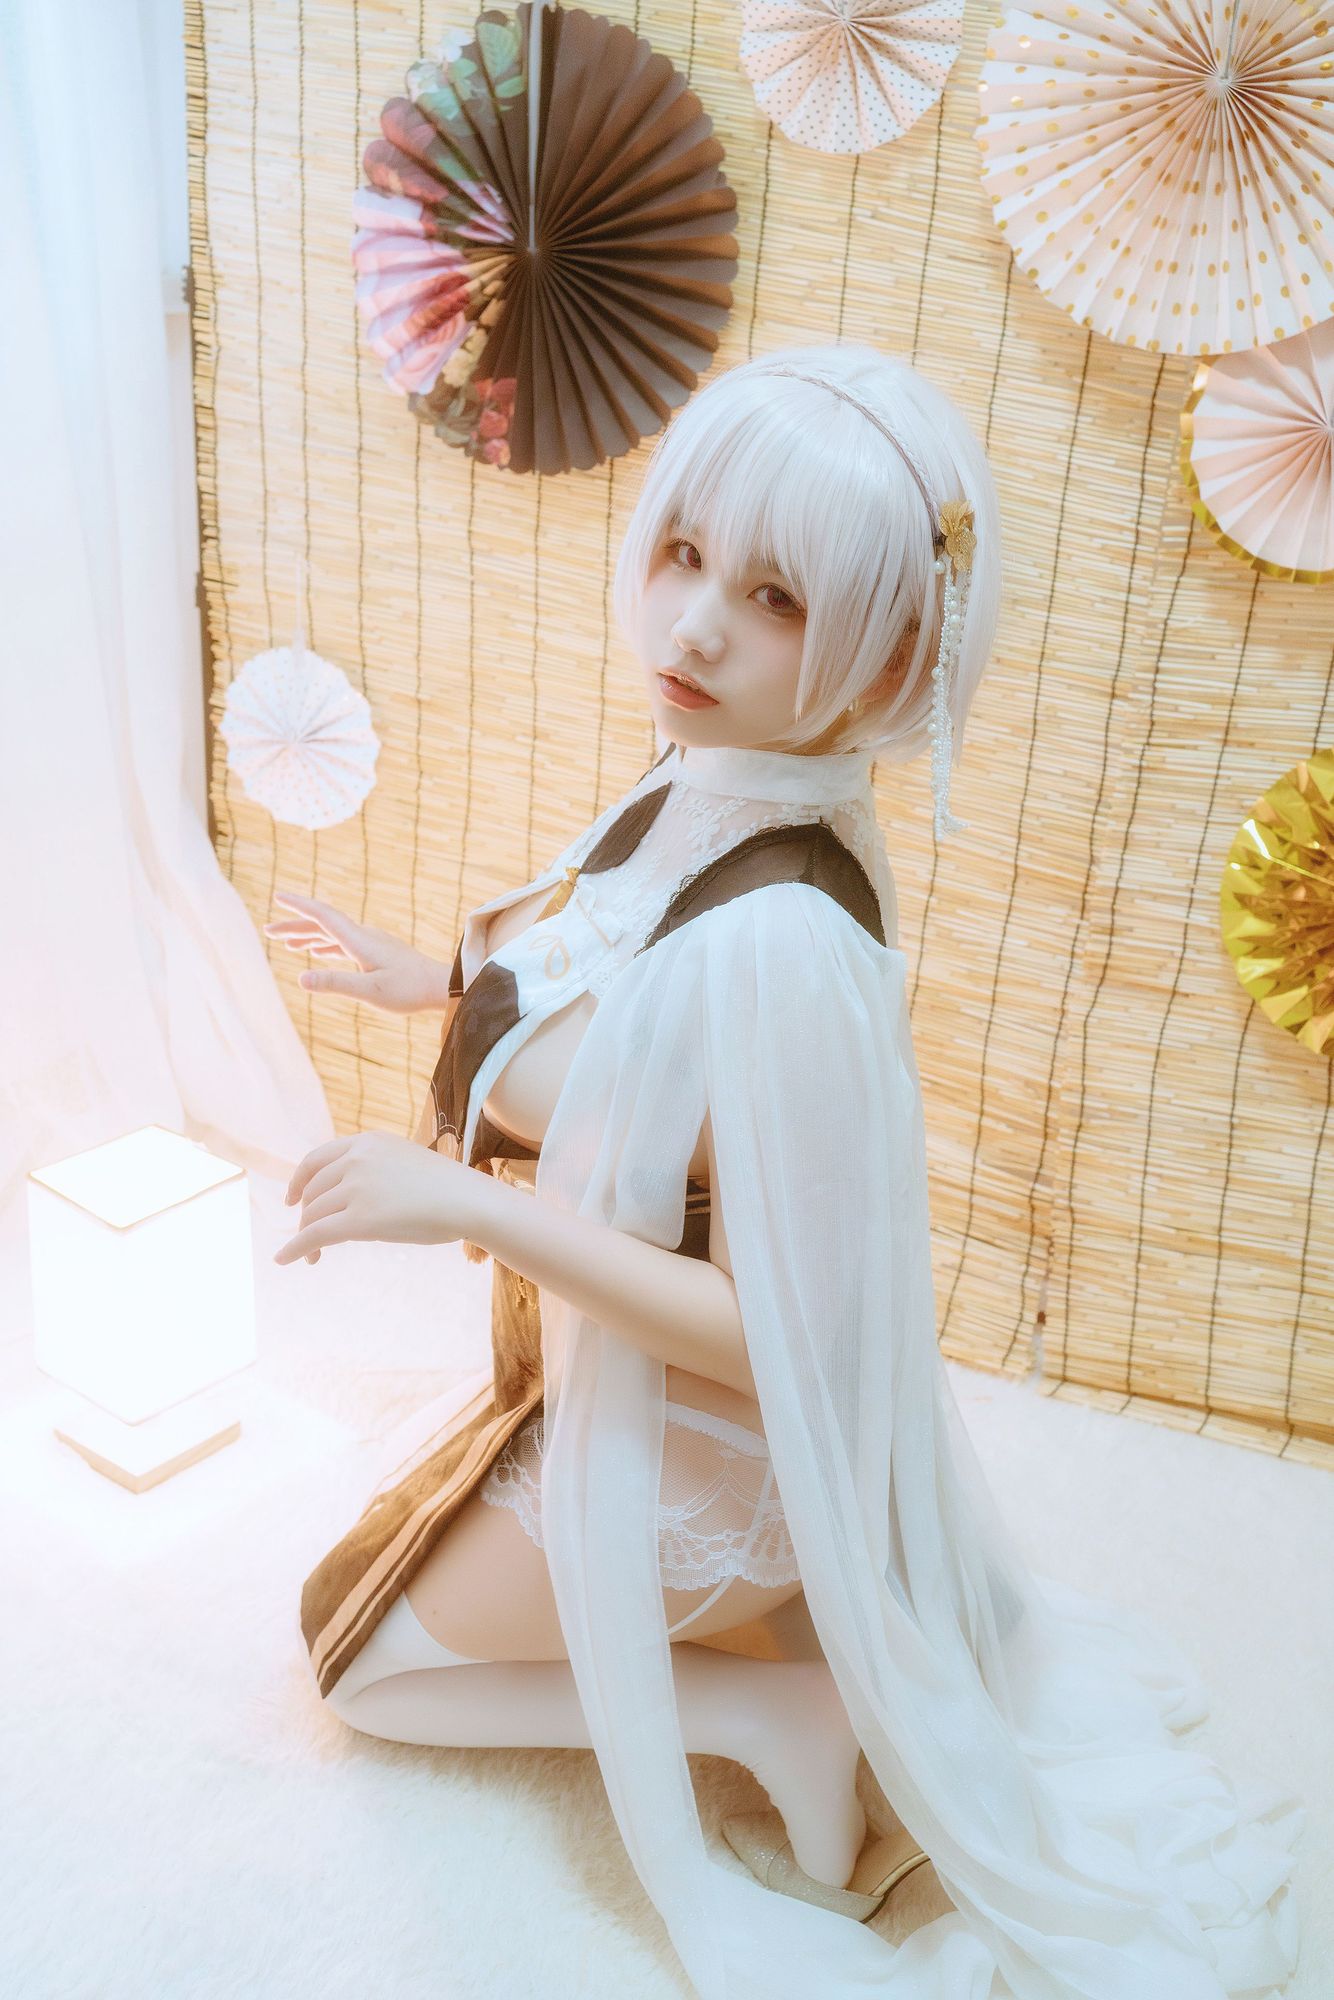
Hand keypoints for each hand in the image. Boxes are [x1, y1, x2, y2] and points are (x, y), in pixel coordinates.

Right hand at [264, 889, 453, 1013]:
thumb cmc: (409, 990)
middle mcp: (364, 936)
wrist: (442, 985)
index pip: (323, 915)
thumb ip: (335, 984)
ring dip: (308, 935)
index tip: (277, 895)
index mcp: (359, 940)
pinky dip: (326, 944)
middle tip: (267, 930)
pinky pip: (344, 943)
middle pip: (323, 923)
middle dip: (295, 924)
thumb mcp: (370, 991)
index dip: (299, 906)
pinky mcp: (378, 952)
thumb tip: (300, 978)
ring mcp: (371, 943)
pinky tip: (318, 952)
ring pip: (333, 933)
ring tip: (286, 943)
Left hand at [274, 1132, 478, 1265]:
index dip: (298, 1180)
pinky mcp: (360, 1219)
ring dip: (305, 1236)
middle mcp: (358, 1159)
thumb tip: (346, 1196)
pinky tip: (284, 1260)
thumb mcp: (404, 1163)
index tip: (291, 1199)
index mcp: (368, 1141)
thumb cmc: (447, 1189)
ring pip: (313, 1215)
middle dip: (306, 1216)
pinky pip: (315, 1234)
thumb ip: (374, 1169)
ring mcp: (358, 1187)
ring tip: (312, 1256)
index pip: (316, 1158)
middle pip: (313, 1191)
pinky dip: (294, 1247)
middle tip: (311, 1238)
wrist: (472, 1201)